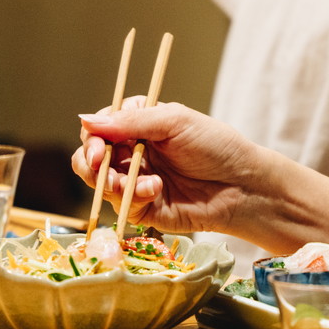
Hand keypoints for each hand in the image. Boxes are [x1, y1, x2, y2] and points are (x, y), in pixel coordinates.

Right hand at [73, 101, 269, 235]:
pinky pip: (120, 205)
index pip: (101, 127)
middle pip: (91, 157)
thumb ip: (131, 121)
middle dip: (90, 161)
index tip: (97, 144)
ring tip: (129, 182)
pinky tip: (155, 190)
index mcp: (141, 126)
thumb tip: (86, 120)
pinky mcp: (142, 208)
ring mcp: (137, 181)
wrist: (242, 187)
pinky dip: (132, 196)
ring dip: (110, 181)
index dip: (93, 135)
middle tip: (101, 164)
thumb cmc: (217, 146)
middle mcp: (134, 153)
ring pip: (100, 183)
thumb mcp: (175, 122)